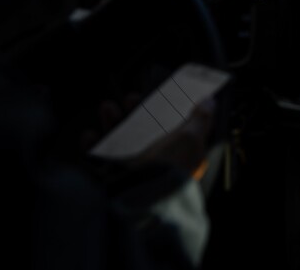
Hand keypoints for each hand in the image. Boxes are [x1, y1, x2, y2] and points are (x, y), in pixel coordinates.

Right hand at [81, 93, 215, 176]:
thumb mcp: (191, 139)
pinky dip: (92, 148)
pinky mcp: (110, 183)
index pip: (173, 131)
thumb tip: (210, 102)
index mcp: (178, 157)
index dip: (164, 112)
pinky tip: (89, 135)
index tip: (156, 96)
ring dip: (112, 123)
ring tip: (107, 107)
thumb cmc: (167, 169)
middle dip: (135, 113)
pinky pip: (99, 163)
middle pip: (144, 134)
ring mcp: (132, 175)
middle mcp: (156, 167)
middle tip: (130, 97)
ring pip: (120, 144)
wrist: (139, 203)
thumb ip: (200, 119)